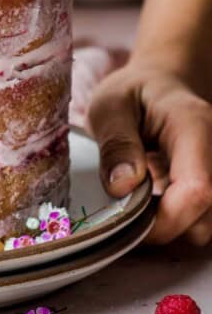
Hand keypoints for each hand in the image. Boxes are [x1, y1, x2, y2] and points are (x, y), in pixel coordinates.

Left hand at [88, 59, 211, 244]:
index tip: (125, 219)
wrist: (160, 86)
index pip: (198, 190)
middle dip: (162, 226)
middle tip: (124, 206)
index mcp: (196, 127)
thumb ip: (116, 143)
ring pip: (204, 227)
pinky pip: (200, 221)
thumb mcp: (110, 106)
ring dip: (168, 225)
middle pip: (205, 218)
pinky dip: (174, 221)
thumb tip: (123, 187)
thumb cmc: (133, 93)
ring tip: (138, 199)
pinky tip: (153, 203)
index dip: (164, 218)